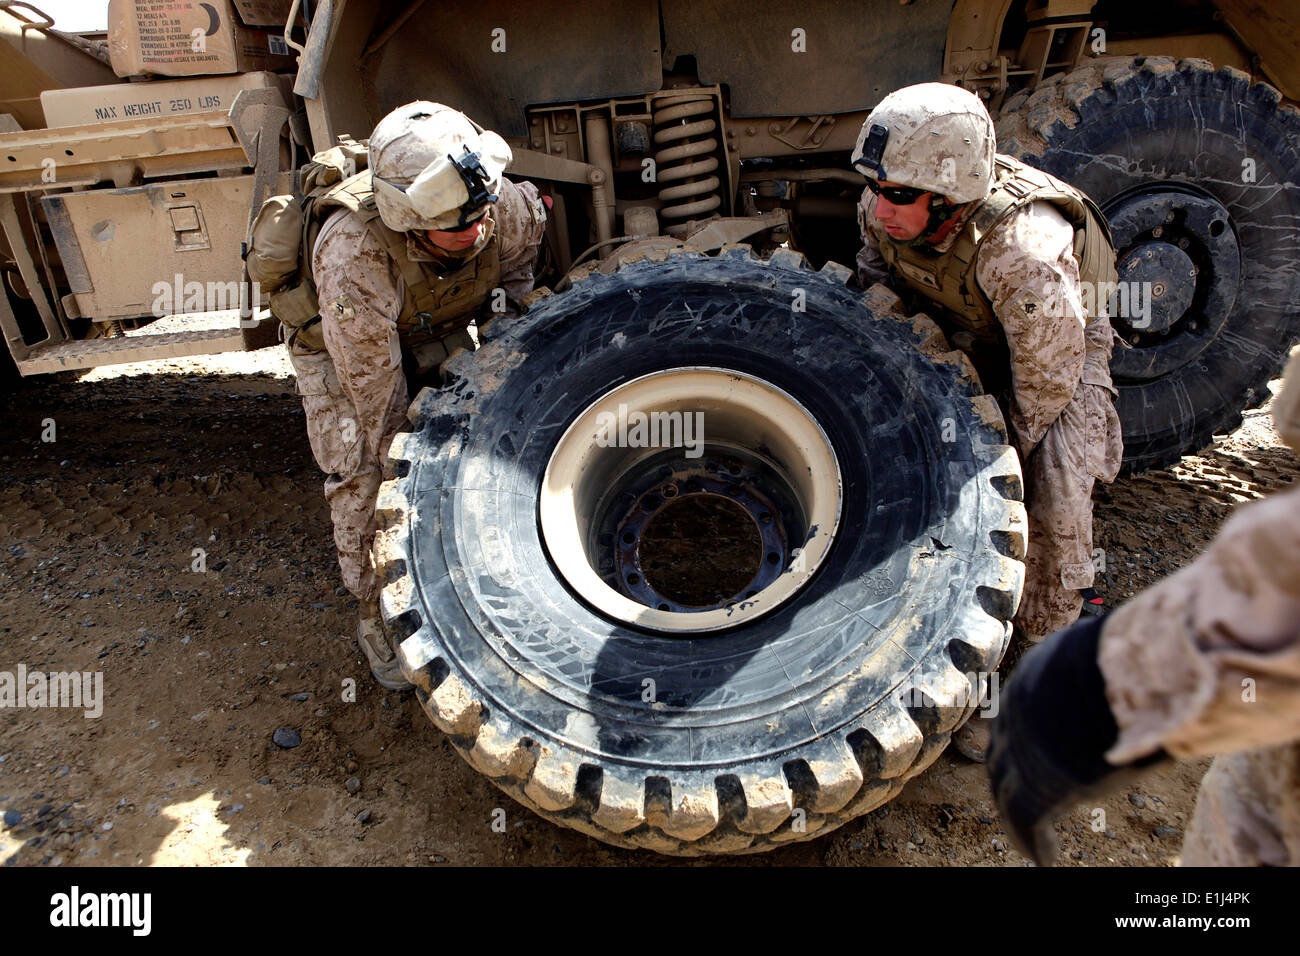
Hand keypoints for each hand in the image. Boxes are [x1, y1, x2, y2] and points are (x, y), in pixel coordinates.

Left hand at [987, 614, 1165, 863]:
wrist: (1132, 675)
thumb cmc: (1138, 659)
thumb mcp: (1115, 656)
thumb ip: (1111, 673)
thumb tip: (1143, 674)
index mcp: (1032, 678)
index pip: (1016, 715)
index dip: (1021, 739)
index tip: (1032, 756)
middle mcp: (1016, 714)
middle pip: (1001, 754)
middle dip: (1006, 777)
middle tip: (1016, 800)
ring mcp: (1022, 751)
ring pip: (1007, 792)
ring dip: (1016, 817)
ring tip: (1029, 841)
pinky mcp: (1039, 787)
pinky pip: (1027, 821)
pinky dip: (1034, 842)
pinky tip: (1046, 858)